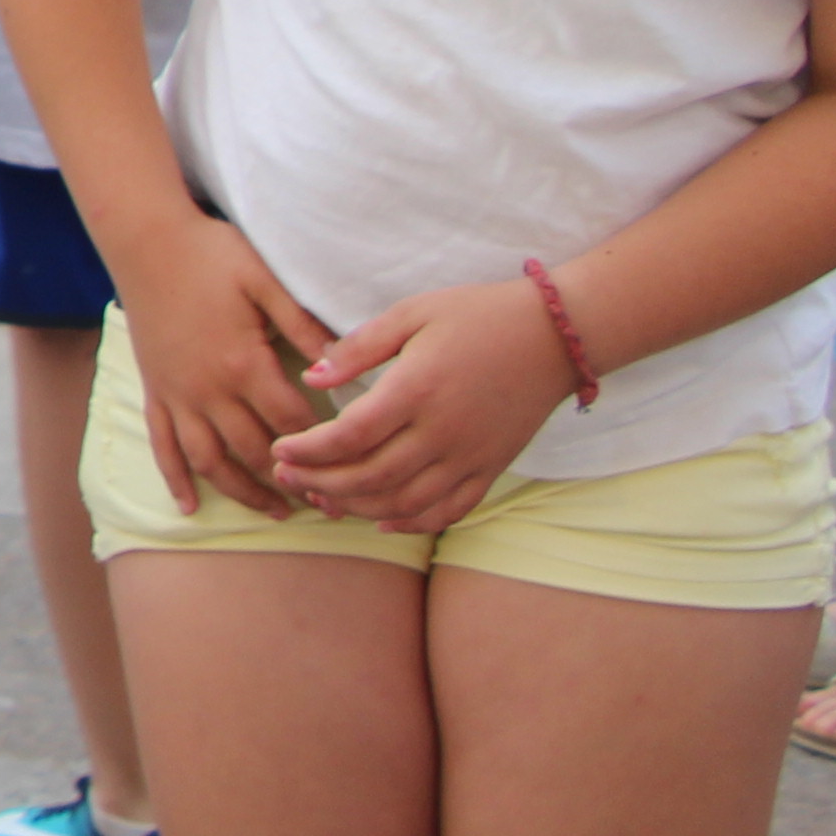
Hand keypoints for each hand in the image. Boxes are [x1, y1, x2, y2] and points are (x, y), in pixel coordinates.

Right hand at [111, 211, 341, 522]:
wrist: (145, 239)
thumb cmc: (210, 253)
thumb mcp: (265, 280)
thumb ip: (303, 325)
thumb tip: (344, 365)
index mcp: (242, 363)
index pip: (292, 422)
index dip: (325, 449)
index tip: (355, 468)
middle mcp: (208, 389)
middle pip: (255, 452)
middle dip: (295, 483)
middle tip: (330, 505)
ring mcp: (177, 394)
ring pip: (210, 461)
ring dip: (244, 493)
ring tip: (278, 512)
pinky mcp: (155, 390)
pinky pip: (163, 445)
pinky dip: (175, 479)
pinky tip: (189, 506)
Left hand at [273, 277, 584, 533]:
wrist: (556, 335)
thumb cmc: (478, 315)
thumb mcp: (412, 313)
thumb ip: (359, 348)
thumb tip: (311, 376)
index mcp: (418, 390)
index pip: (350, 435)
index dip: (309, 450)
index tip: (279, 448)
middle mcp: (444, 432)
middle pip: (371, 476)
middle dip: (320, 482)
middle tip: (285, 476)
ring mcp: (472, 456)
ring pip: (405, 502)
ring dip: (357, 507)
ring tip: (321, 497)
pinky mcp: (492, 468)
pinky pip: (450, 511)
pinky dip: (412, 522)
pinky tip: (382, 520)